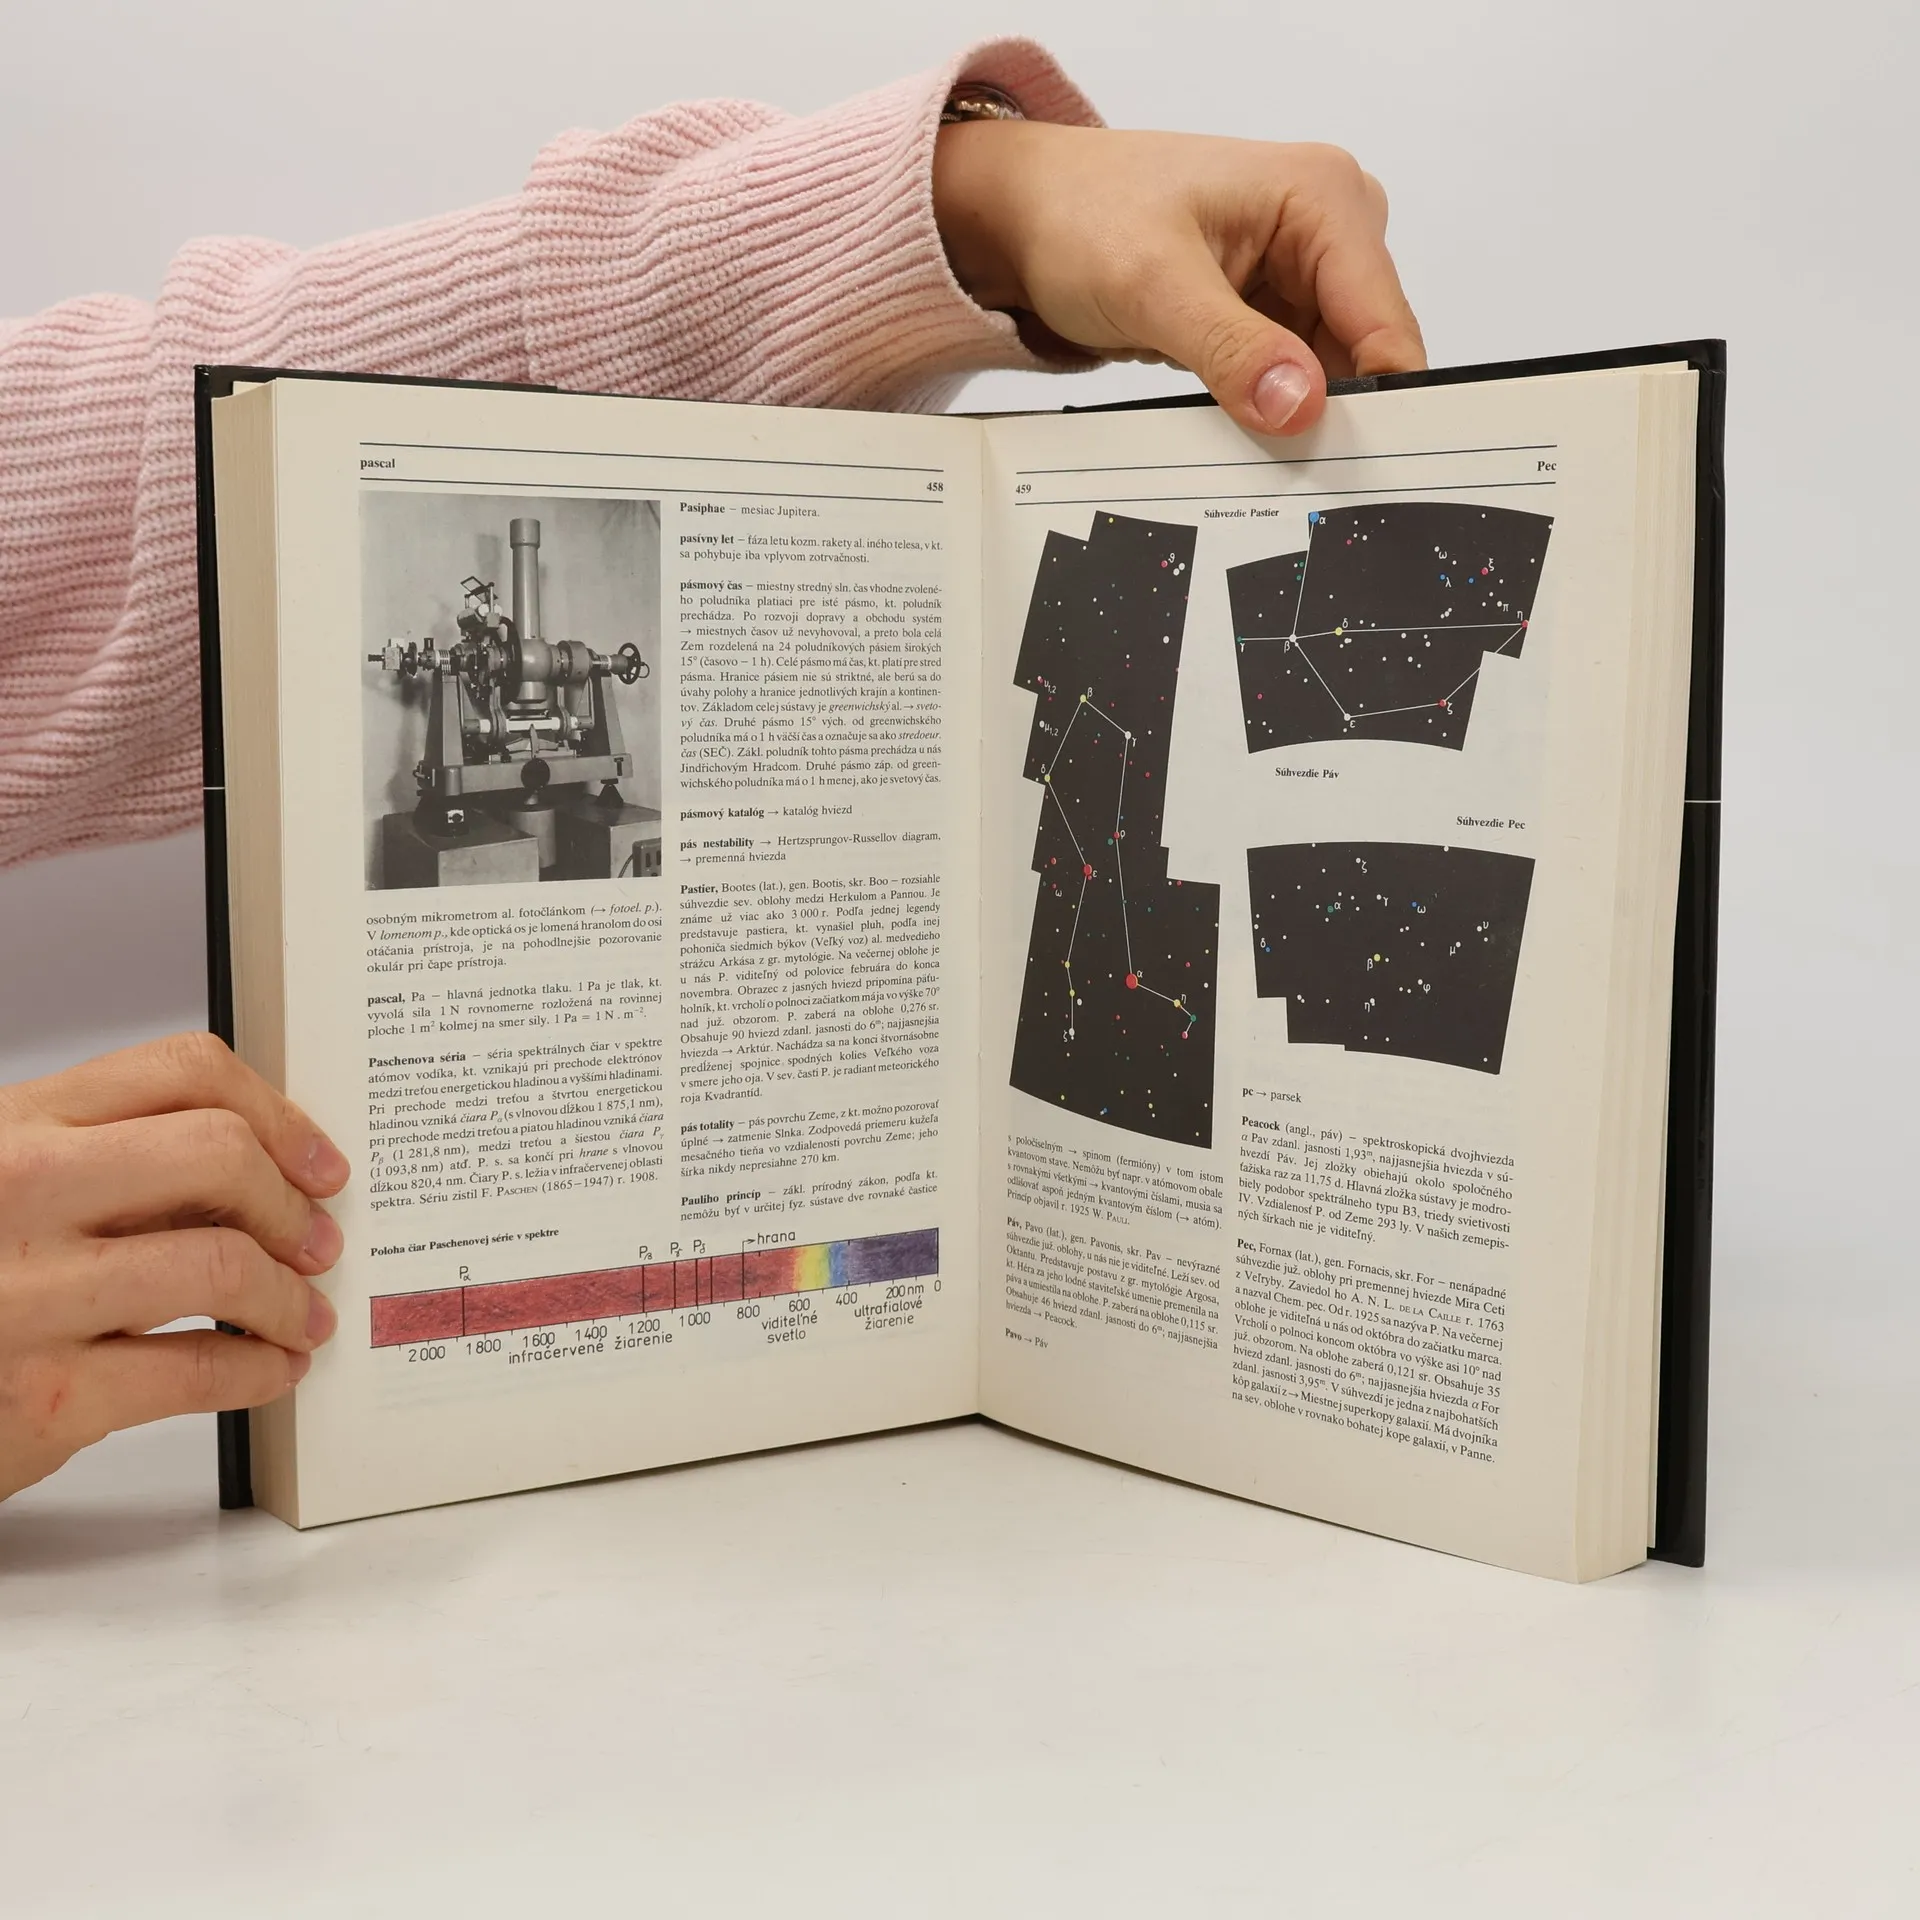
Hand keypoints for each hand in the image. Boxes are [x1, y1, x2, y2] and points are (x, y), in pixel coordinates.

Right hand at [0, 1032, 345, 1501]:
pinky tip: (271, 1369)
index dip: (280, 1115)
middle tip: (317, 1241)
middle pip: (219, 1153)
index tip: (316, 1161)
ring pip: (222, 1265)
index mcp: (13, 1128)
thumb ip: (107, 1169)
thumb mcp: (4, 1190)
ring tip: (303, 1316)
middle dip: (291, 1204)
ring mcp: (29, 1296)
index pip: (183, 1071)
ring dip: (290, 1298)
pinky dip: (259, 1370)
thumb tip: (259, 1177)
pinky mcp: (47, 1396)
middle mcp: (19, 1194)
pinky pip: (198, 1371)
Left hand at [933, 120, 1425, 434]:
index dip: (1381, 400)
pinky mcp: (1273, 312)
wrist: (1029, 218)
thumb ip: (1231, 349)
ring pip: (1332, 375)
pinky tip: (1242, 433)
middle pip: (1366, 352)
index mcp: (1323, 198)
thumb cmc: (1082, 216)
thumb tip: (1301, 406)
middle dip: (1336, 414)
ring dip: (1299, 418)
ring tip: (1257, 454)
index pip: (1382, 319)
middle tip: (1299, 478)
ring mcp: (1303, 274)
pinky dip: (1271, 411)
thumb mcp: (1152, 285)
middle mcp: (1329, 230)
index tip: (1358, 471)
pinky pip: (1294, 379)